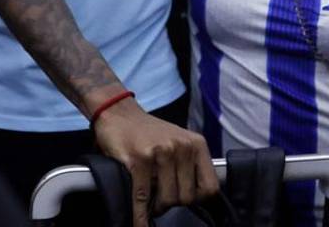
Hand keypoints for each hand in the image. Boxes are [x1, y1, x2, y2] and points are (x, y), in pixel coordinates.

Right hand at [92, 98, 218, 224]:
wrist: (118, 112)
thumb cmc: (148, 132)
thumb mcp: (178, 141)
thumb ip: (190, 164)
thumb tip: (194, 198)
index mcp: (196, 144)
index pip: (210, 187)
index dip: (197, 199)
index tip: (185, 198)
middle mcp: (182, 147)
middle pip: (186, 197)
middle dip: (172, 203)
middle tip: (160, 198)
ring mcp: (161, 152)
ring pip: (167, 200)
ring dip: (156, 207)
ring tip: (150, 200)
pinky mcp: (139, 159)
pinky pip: (143, 197)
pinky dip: (140, 215)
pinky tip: (139, 222)